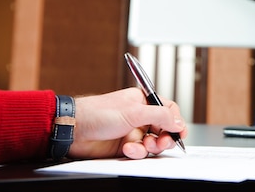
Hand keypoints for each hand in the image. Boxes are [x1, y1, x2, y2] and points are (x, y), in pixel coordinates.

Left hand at [68, 87, 186, 159]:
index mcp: (143, 101)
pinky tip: (128, 150)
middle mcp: (140, 116)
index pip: (168, 110)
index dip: (176, 121)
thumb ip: (160, 116)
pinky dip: (137, 153)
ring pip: (153, 143)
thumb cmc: (98, 112)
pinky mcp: (125, 146)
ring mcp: (133, 132)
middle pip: (164, 129)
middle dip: (165, 137)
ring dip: (150, 146)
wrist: (75, 130)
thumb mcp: (134, 112)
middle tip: (161, 143)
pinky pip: (140, 152)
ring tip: (143, 145)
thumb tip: (178, 122)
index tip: (179, 132)